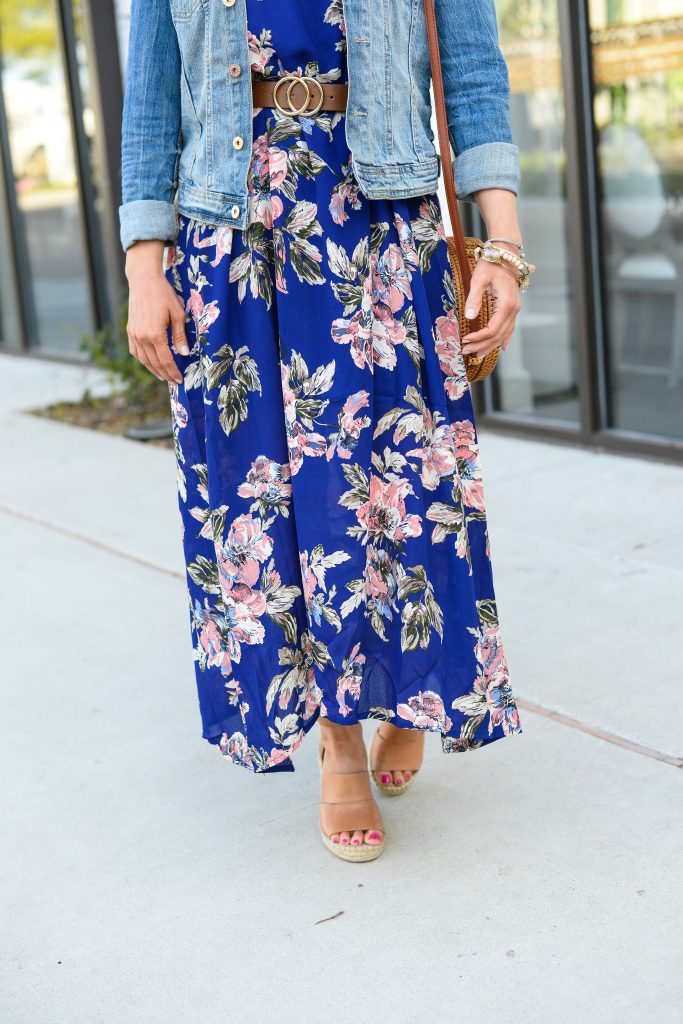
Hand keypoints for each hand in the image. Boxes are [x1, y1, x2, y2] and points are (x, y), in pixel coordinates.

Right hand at [125, 241, 187, 383]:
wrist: (143, 280)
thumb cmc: (164, 294)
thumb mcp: (177, 314)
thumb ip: (180, 336)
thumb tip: (184, 353)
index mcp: (155, 335)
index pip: (166, 361)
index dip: (173, 372)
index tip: (180, 380)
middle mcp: (142, 337)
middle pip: (154, 363)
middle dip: (165, 374)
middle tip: (174, 382)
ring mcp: (134, 334)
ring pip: (143, 360)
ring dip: (153, 370)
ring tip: (163, 376)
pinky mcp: (130, 330)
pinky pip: (135, 351)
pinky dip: (143, 360)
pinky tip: (150, 363)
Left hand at [461, 254, 521, 358]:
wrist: (504, 255)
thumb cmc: (490, 265)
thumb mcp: (479, 280)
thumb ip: (474, 299)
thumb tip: (469, 317)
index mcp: (506, 304)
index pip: (492, 329)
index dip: (478, 338)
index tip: (464, 339)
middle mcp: (514, 310)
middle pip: (498, 335)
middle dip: (481, 345)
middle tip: (466, 351)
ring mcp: (515, 310)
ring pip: (504, 334)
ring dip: (490, 345)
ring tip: (477, 354)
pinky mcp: (513, 309)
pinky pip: (510, 328)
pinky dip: (505, 339)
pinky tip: (502, 348)